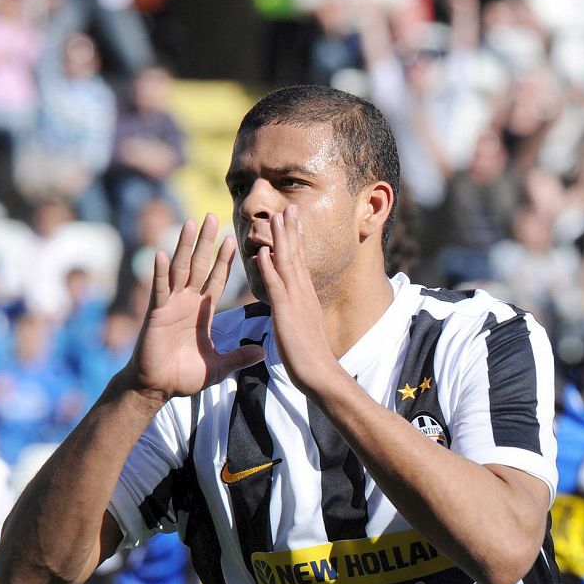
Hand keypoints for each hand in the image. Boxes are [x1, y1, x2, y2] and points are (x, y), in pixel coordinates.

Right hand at [120, 214, 263, 400]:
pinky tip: (162, 253)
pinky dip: (160, 272)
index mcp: (203, 311)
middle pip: (198, 265)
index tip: (233, 239)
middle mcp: (187, 302)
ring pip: (180, 269)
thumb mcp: (219, 366)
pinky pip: (159, 290)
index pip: (216, 279)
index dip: (224, 260)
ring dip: (185, 245)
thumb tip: (263, 351)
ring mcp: (170, 305)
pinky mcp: (156, 314)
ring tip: (191, 222)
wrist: (158, 388)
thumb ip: (239, 357)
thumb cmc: (184, 376)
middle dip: (205, 241)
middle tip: (212, 215)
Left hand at [255, 206, 341, 393]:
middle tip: (288, 208)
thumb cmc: (310, 358)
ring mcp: (296, 301)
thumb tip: (289, 309)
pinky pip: (276, 286)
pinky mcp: (287, 313)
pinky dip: (269, 267)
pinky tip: (263, 252)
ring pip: (288, 264)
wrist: (319, 374)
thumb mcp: (301, 329)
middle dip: (291, 231)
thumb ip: (295, 314)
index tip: (292, 223)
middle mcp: (303, 294)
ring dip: (282, 239)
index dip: (295, 242)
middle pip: (296, 256)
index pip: (299, 264)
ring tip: (277, 216)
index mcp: (305, 298)